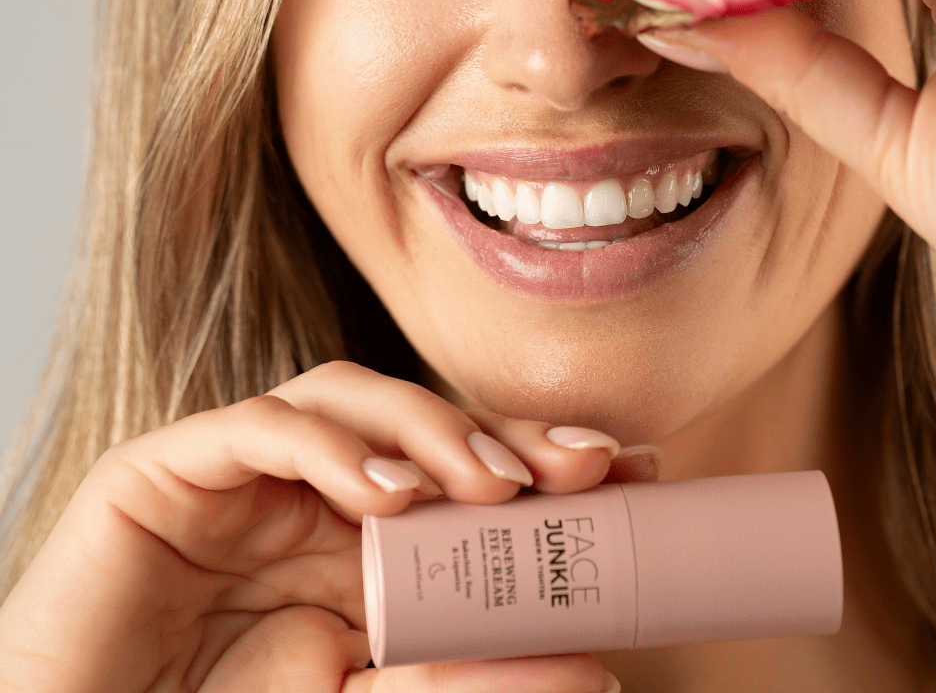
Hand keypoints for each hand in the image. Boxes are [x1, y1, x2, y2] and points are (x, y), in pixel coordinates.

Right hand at [0, 361, 638, 691]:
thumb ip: (458, 681)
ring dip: (433, 429)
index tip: (635, 474)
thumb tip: (589, 668)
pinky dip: (333, 447)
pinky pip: (264, 427)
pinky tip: (382, 496)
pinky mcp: (175, 466)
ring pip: (354, 397)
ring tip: (494, 487)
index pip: (464, 472)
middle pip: (423, 421)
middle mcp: (315, 489)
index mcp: (364, 539)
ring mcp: (250, 471)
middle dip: (507, 432)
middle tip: (585, 462)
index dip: (549, 460)